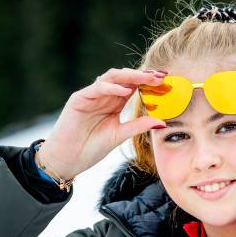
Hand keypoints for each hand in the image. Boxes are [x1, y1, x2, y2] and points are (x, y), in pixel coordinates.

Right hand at [37, 68, 166, 179]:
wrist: (67, 160)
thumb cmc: (90, 148)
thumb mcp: (120, 135)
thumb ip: (138, 126)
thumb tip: (162, 122)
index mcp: (114, 103)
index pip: (134, 86)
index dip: (150, 83)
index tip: (168, 82)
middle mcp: (104, 95)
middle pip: (125, 78)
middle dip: (144, 76)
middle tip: (162, 76)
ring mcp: (91, 95)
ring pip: (112, 78)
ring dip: (131, 77)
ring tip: (148, 78)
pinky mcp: (79, 99)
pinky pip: (97, 88)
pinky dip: (111, 88)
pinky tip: (125, 91)